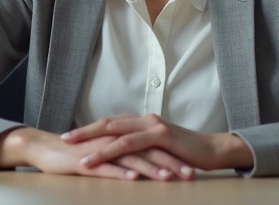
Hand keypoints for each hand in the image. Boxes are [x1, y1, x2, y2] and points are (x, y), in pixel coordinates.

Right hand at [0, 127, 188, 180]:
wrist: (45, 148)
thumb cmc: (77, 153)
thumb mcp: (107, 154)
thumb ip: (126, 156)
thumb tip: (147, 166)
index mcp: (122, 137)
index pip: (153, 146)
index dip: (174, 156)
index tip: (193, 167)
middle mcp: (115, 140)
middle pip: (148, 150)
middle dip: (171, 163)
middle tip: (190, 174)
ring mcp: (101, 149)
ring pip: (131, 158)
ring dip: (152, 168)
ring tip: (169, 178)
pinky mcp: (86, 159)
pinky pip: (106, 166)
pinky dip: (120, 172)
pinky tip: (133, 179)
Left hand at [62, 114, 252, 174]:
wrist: (215, 151)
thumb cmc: (187, 153)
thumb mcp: (160, 149)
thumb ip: (144, 147)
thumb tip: (126, 154)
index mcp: (143, 121)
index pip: (112, 123)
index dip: (91, 129)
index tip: (72, 136)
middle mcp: (146, 119)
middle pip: (108, 123)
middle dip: (84, 132)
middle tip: (63, 138)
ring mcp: (153, 126)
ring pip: (116, 133)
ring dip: (94, 144)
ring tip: (77, 155)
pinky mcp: (161, 136)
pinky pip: (131, 144)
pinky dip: (112, 151)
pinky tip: (100, 159)